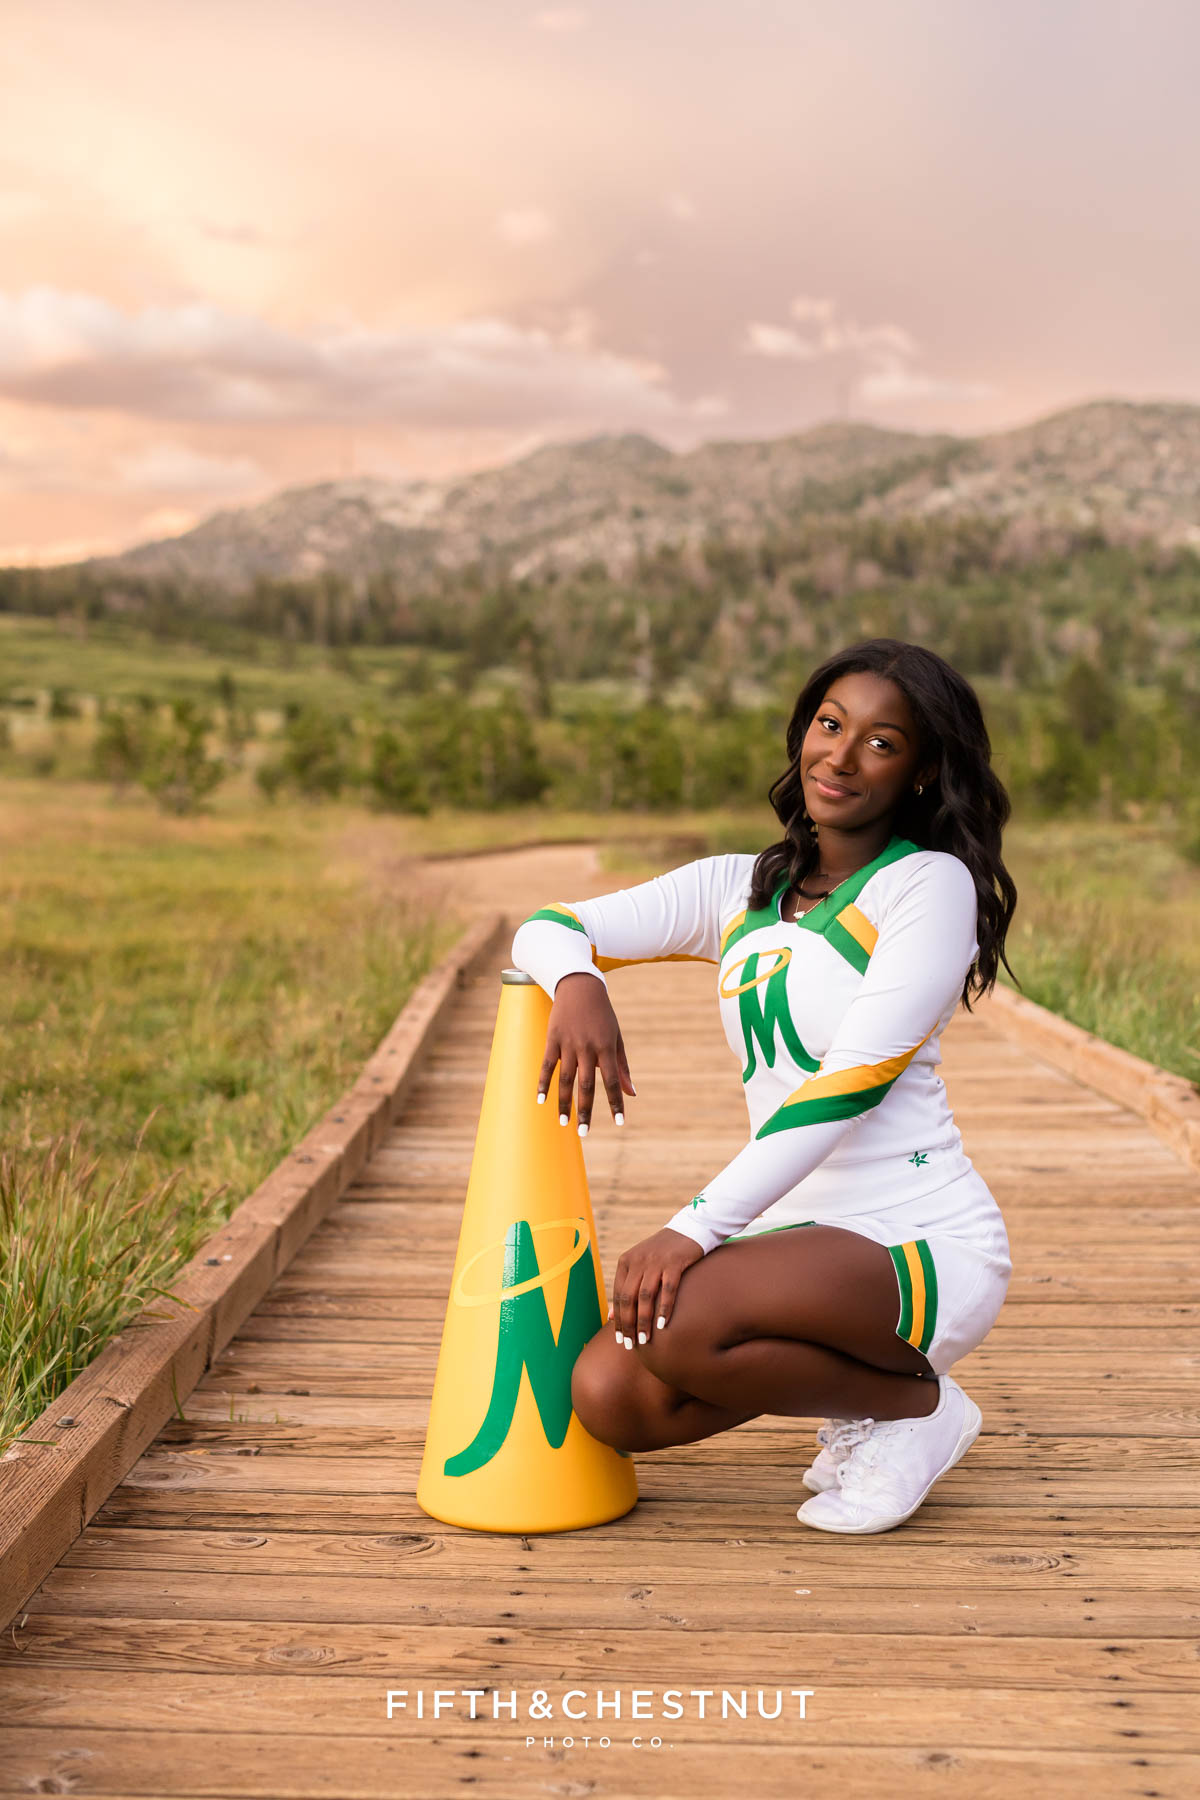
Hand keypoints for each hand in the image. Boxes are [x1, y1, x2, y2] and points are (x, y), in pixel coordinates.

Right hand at [539, 971, 635, 1132]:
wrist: (580, 987)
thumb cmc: (603, 1016)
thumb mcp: (616, 1038)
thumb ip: (622, 1066)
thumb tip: (632, 1093)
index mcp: (606, 1047)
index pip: (612, 1081)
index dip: (616, 1102)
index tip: (620, 1123)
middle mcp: (587, 1047)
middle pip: (587, 1085)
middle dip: (586, 1110)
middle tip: (584, 1133)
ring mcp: (568, 1043)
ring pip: (565, 1079)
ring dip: (564, 1102)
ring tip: (563, 1123)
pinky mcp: (552, 1039)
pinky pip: (547, 1065)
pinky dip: (543, 1083)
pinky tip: (540, 1100)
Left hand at [610, 1227, 703, 1347]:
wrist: (689, 1229)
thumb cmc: (664, 1253)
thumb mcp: (641, 1267)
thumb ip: (626, 1289)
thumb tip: (610, 1317)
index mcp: (626, 1262)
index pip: (618, 1296)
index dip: (618, 1319)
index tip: (620, 1339)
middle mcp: (638, 1260)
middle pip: (628, 1298)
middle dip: (628, 1324)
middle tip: (631, 1344)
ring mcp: (656, 1261)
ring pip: (645, 1296)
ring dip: (643, 1321)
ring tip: (645, 1340)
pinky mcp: (674, 1262)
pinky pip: (667, 1289)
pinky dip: (664, 1308)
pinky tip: (663, 1325)